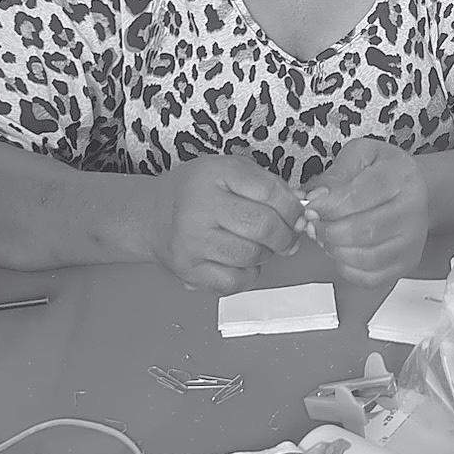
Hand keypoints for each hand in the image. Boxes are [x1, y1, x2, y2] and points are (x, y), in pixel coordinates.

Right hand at [151, 154, 304, 292]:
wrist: (152, 216)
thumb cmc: (197, 192)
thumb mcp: (228, 171)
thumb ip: (266, 185)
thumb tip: (300, 210)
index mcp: (214, 174)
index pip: (270, 192)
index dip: (293, 207)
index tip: (297, 215)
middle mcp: (200, 206)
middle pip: (263, 227)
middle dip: (285, 235)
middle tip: (286, 236)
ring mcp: (192, 241)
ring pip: (251, 256)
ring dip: (266, 254)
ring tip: (258, 245)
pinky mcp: (188, 269)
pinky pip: (235, 281)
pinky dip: (248, 274)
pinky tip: (242, 261)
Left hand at [304, 138, 428, 285]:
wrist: (414, 189)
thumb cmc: (385, 172)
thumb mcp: (361, 155)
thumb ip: (335, 174)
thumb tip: (316, 197)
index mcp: (400, 178)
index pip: (357, 198)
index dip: (327, 207)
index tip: (310, 207)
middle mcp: (412, 211)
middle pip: (361, 231)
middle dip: (327, 231)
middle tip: (314, 224)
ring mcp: (411, 241)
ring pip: (365, 258)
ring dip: (335, 250)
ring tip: (327, 236)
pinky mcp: (406, 262)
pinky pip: (371, 277)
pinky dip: (347, 268)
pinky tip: (342, 251)